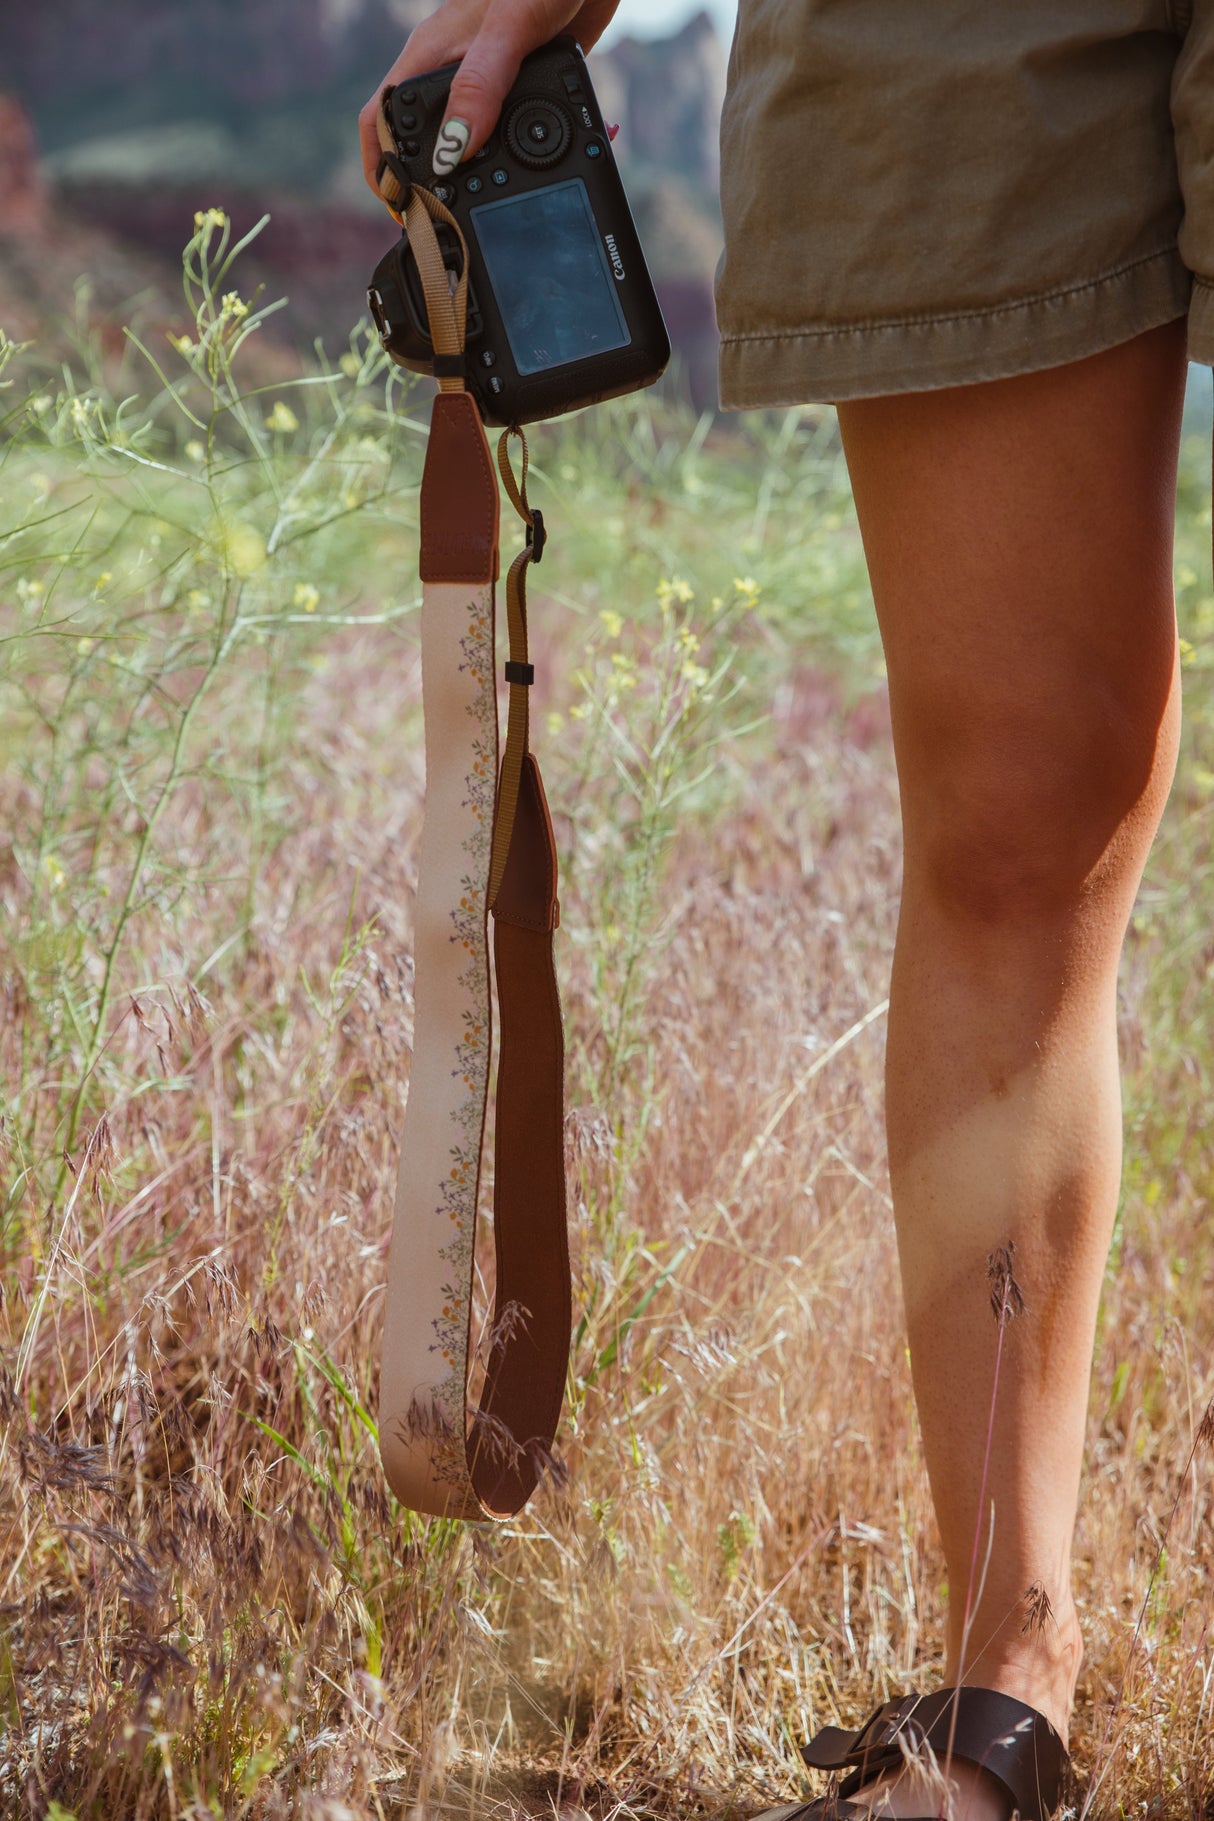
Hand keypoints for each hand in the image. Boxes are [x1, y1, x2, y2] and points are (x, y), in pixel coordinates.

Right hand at [359, 0, 621, 199]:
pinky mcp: (523, 84)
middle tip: (450, 227)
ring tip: (502, 210)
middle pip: (423, 141)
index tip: (403, 212)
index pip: (383, 120)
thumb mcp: (510, 29)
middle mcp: (453, 72)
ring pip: (470, 142)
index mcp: (430, 56)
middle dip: (432, 186)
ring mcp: (488, 81)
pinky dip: (533, 155)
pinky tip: (560, 165)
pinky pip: (516, 131)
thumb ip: (481, 85)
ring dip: (485, 178)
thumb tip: (455, 150)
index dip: (382, 171)